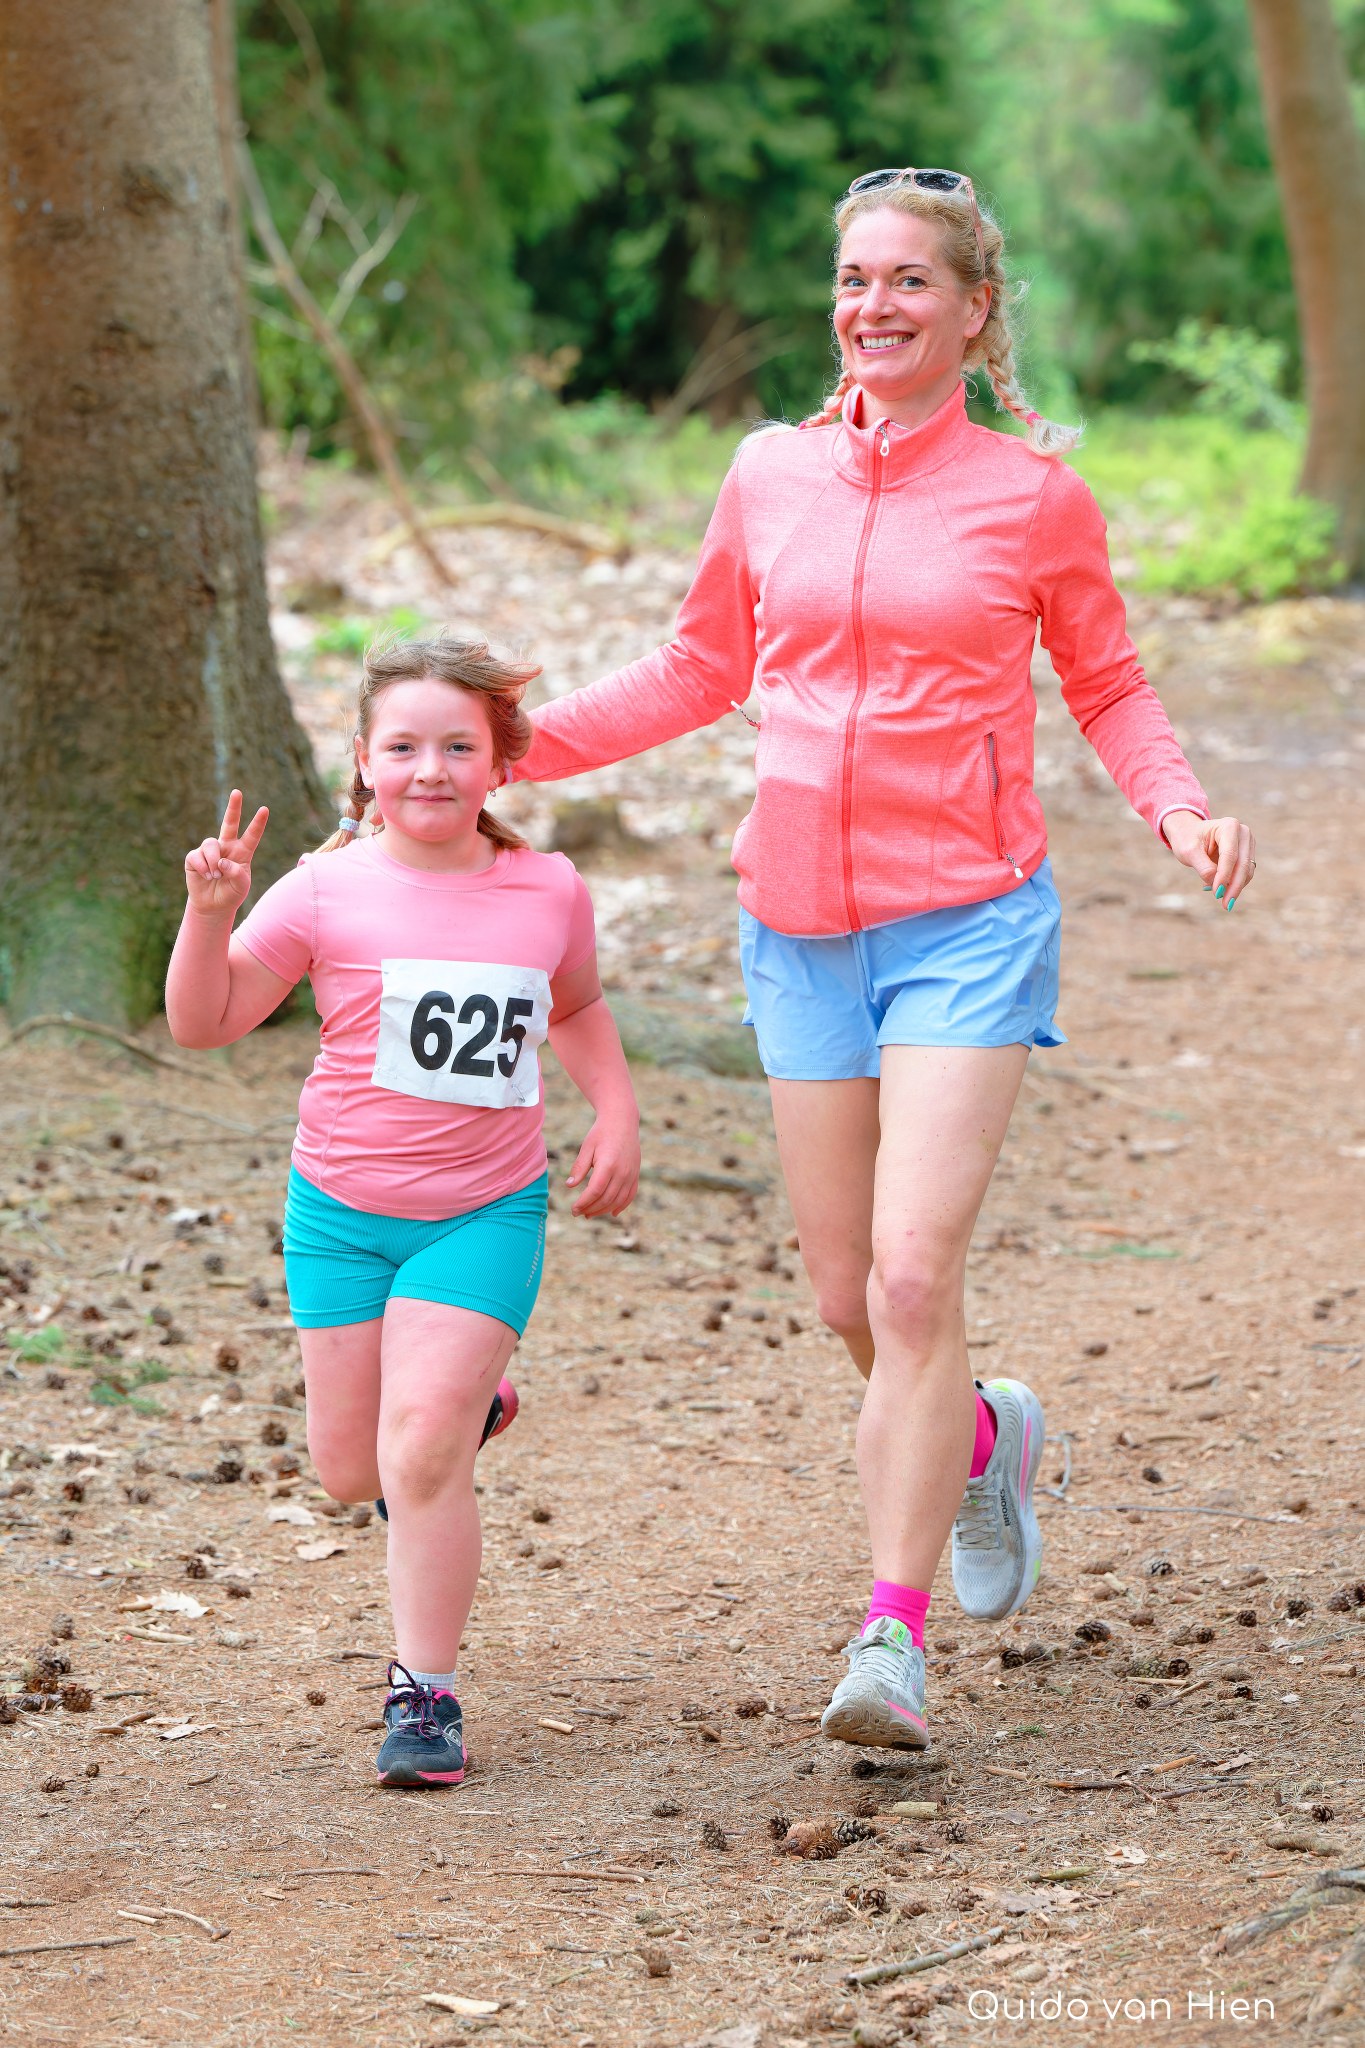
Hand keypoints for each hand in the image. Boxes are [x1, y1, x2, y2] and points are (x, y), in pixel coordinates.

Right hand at [184, 789, 269, 917]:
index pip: (252, 836)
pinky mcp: (195, 857)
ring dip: (213, 862)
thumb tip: (221, 862)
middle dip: (233, 808)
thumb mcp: (241, 886)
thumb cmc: (231, 894)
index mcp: (243, 852)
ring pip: (210, 844)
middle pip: (230, 823)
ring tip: (215, 876)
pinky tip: (205, 876)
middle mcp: (227, 847)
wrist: (213, 905)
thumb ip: (236, 873)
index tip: (265, 809)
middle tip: (237, 792)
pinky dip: (203, 868)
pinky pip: (197, 856)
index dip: (258, 823)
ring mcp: (210, 851)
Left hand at [565, 1113, 640, 1217]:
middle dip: (591, 1209)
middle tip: (578, 1213)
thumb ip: (579, 1167)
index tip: (573, 1208)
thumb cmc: (601, 1133)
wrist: (622, 1121)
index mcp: (608, 1164)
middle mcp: (622, 1172)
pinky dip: (621, 1206)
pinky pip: (630, 1196)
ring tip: (590, 1214)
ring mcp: (631, 1174)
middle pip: (606, 1199)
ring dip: (603, 1210)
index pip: (595, 1191)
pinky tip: (611, 1213)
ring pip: (618, 1200)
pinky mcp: (635, 1175)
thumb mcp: (587, 1147)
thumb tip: (569, 1186)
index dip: (583, 1203)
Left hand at [1162, 809, 1255, 908]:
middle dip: (1234, 886)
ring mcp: (1247, 842)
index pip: (1229, 855)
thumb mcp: (1188, 852)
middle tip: (1226, 905)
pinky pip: (1245, 872)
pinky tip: (1221, 890)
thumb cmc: (1187, 838)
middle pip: (1242, 864)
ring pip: (1247, 870)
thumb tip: (1217, 886)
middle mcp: (1242, 832)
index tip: (1217, 893)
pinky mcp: (1247, 853)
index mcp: (1229, 826)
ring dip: (1236, 887)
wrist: (1189, 831)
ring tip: (1221, 899)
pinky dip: (1235, 883)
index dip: (1224, 876)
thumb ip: (1203, 867)